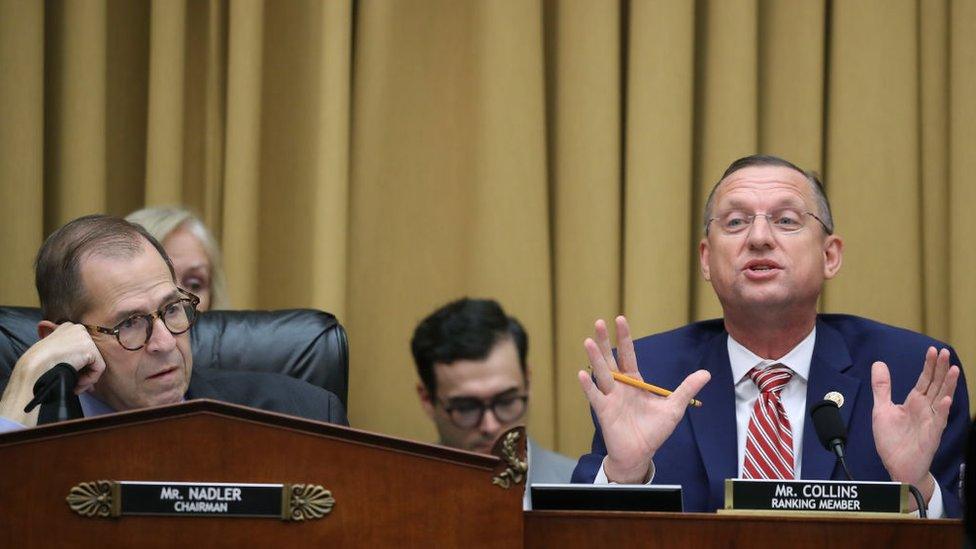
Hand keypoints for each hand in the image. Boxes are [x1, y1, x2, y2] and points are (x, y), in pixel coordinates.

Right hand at [0, 323, 105, 426]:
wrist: (34, 367)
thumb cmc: (38, 364)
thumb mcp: (52, 354)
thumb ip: (67, 356)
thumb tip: (79, 369)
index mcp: (67, 328)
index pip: (81, 348)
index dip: (79, 365)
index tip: (73, 378)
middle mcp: (78, 329)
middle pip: (89, 355)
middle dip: (84, 372)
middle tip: (76, 385)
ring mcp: (85, 337)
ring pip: (94, 363)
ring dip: (85, 378)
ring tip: (73, 385)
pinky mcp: (90, 349)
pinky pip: (98, 368)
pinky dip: (89, 380)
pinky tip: (77, 383)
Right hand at [577, 316, 709, 482]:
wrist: (641, 454)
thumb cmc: (654, 430)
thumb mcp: (674, 407)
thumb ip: (687, 389)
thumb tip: (706, 373)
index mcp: (635, 381)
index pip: (628, 354)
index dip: (624, 337)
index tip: (619, 319)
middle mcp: (620, 386)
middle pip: (611, 359)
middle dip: (604, 341)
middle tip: (599, 322)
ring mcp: (610, 397)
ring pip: (601, 374)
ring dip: (595, 358)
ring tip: (588, 341)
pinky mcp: (604, 411)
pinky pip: (595, 396)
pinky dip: (588, 386)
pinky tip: (582, 373)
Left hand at [871, 346, 958, 502]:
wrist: (897, 466)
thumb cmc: (892, 440)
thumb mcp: (882, 409)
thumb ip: (882, 387)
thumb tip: (879, 364)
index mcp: (914, 402)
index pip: (925, 380)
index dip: (929, 365)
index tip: (934, 350)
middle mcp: (925, 409)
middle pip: (936, 385)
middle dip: (941, 369)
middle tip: (945, 352)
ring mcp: (930, 421)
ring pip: (941, 399)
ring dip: (948, 385)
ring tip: (953, 369)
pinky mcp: (931, 435)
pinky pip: (938, 421)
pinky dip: (942, 410)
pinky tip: (946, 399)